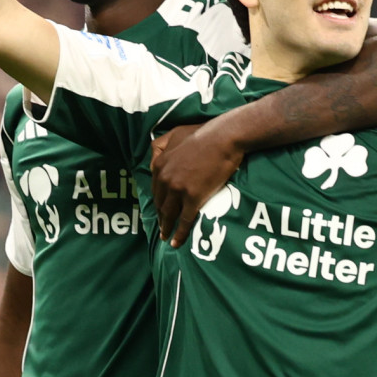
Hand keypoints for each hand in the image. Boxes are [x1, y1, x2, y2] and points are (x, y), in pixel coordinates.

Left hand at [150, 123, 243, 247]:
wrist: (223, 138)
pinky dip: (179, 234)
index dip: (158, 201)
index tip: (160, 209)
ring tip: (167, 237)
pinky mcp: (193, 197)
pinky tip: (176, 242)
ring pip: (169, 214)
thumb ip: (160, 146)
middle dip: (161, 216)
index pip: (155, 188)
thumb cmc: (203, 133)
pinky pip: (184, 220)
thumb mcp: (174, 133)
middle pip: (160, 203)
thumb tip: (153, 158)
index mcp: (159, 164)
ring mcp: (178, 189)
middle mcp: (165, 178)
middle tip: (163, 226)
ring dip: (166, 227)